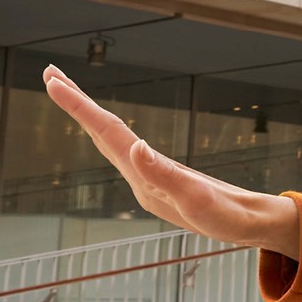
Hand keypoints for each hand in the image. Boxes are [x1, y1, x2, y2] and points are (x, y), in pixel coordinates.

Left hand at [41, 64, 301, 259]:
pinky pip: (127, 145)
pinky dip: (112, 129)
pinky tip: (115, 131)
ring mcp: (149, 177)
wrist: (250, 228)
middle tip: (51, 73)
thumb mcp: (198, 198)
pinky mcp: (162, 177)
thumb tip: (136, 145)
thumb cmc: (229, 217)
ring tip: (72, 92)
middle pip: (100, 133)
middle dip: (75, 104)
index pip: (106, 133)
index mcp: (143, 178)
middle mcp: (139, 176)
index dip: (79, 107)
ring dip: (90, 115)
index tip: (53, 80)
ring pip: (111, 139)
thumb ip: (166, 175)